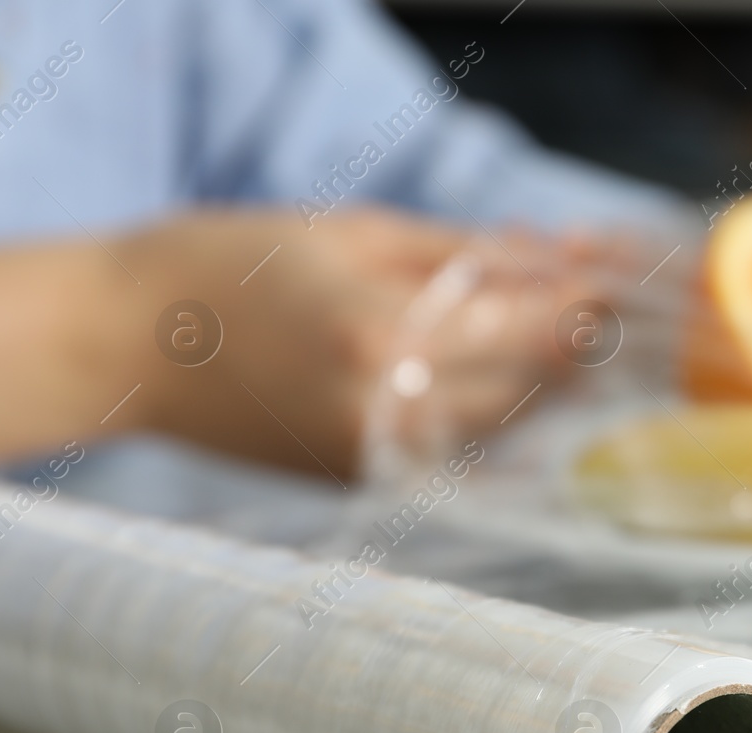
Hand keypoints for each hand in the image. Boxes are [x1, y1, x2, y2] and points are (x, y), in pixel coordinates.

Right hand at [116, 208, 576, 479]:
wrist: (134, 344)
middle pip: (534, 390)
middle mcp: (392, 411)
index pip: (532, 332)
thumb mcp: (357, 231)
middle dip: (576, 348)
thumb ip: (468, 254)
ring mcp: (379, 458)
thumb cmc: (237, 264)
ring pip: (507, 430)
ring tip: (545, 336)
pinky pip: (464, 454)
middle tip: (594, 309)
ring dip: (544, 386)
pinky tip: (501, 380)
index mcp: (389, 336)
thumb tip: (559, 263)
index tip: (616, 288)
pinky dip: (497, 418)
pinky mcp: (365, 483)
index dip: (587, 309)